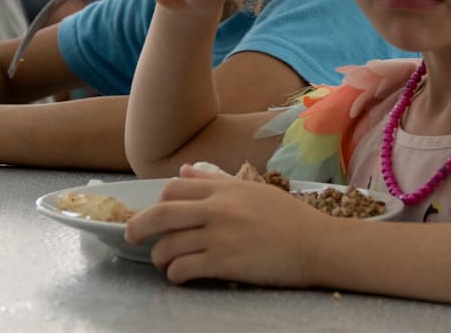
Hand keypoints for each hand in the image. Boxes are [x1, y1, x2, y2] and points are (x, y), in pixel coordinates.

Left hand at [124, 164, 332, 286]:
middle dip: (138, 227)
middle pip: (161, 214)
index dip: (156, 202)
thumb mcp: (252, 189)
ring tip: (163, 263)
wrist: (319, 244)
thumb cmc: (289, 218)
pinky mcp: (226, 262)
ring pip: (169, 245)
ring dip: (159, 257)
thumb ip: (215, 180)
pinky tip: (179, 277)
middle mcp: (217, 209)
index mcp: (224, 189)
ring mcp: (220, 236)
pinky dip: (175, 275)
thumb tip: (183, 171)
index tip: (153, 215)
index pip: (173, 189)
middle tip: (131, 238)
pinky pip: (185, 268)